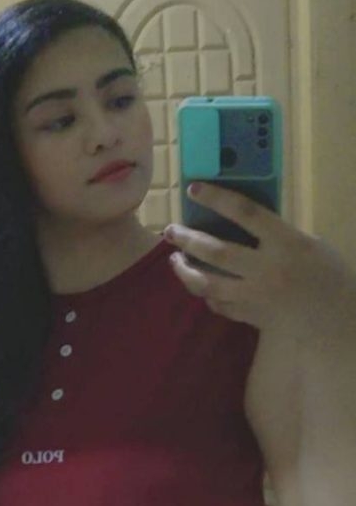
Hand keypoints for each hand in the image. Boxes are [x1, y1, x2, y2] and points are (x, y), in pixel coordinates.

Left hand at [165, 182, 353, 341]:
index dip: (217, 198)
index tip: (193, 189)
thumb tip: (238, 221)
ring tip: (174, 259)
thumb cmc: (326, 273)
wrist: (336, 317)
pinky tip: (199, 285)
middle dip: (188, 239)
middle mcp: (267, 269)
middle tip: (170, 230)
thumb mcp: (307, 242)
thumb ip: (276, 233)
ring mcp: (256, 295)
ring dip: (185, 271)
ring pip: (209, 283)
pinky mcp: (251, 316)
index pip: (245, 213)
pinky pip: (219, 304)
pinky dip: (206, 294)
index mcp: (286, 242)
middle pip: (216, 251)